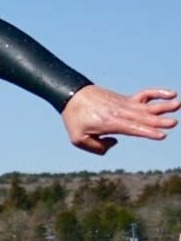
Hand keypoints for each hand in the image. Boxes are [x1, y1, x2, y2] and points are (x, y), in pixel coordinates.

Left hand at [61, 85, 177, 154]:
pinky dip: (157, 93)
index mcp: (110, 123)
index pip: (133, 128)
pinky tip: (171, 93)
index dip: (147, 132)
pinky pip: (145, 95)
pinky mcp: (126, 99)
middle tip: (173, 123)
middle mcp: (121, 113)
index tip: (161, 135)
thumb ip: (96, 147)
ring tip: (179, 104)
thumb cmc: (74, 118)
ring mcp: (125, 104)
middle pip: (143, 118)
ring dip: (163, 106)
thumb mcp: (78, 138)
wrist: (71, 94)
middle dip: (158, 122)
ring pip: (148, 106)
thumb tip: (114, 143)